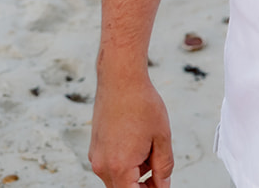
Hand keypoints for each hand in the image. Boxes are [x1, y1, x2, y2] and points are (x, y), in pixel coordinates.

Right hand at [89, 70, 173, 187]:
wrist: (120, 81)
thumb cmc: (141, 104)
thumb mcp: (162, 138)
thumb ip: (164, 167)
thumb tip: (163, 184)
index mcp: (120, 166)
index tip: (160, 186)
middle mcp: (103, 166)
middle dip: (143, 187)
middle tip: (161, 176)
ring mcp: (96, 158)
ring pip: (118, 179)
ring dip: (135, 176)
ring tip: (152, 153)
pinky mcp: (95, 149)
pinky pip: (111, 166)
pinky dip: (126, 165)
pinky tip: (140, 147)